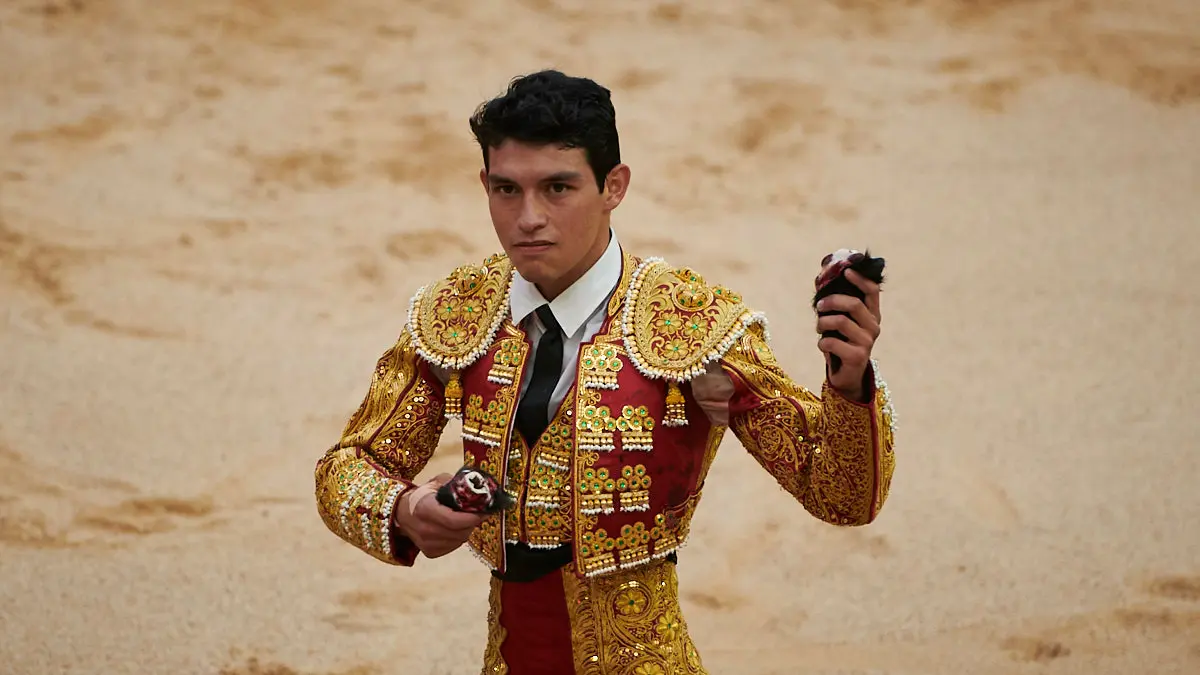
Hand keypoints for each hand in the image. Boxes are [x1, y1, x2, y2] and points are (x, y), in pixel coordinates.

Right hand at [393, 473, 485, 558]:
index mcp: (425, 509)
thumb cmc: (423, 495)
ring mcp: (426, 543)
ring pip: (459, 541)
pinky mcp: (429, 552)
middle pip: (459, 532)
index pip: (454, 520)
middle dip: (473, 523)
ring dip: (467, 530)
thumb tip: (475, 488)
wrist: (401, 512)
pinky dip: (459, 538)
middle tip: (479, 514)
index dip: (472, 517)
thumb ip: (454, 484)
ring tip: (467, 520)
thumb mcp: (436, 483)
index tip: (484, 511)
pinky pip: (453, 547)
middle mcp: (424, 529)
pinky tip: (457, 529)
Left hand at [816, 268, 881, 400]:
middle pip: (853, 304)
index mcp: (872, 315)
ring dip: (823, 323)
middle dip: (832, 301)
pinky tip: (823, 346)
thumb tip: (821, 276)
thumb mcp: (840, 321)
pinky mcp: (857, 357)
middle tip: (819, 306)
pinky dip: (821, 342)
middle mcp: (873, 326)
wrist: (847, 375)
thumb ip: (835, 303)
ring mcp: (867, 342)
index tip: (846, 271)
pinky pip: (832, 342)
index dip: (860, 279)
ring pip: (841, 322)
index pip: (872, 291)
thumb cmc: (842, 343)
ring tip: (819, 328)